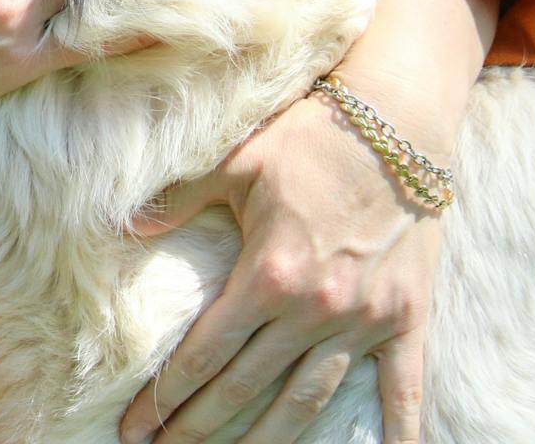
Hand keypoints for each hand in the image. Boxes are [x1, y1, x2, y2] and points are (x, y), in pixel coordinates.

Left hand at [117, 0, 495, 443]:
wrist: (398, 123)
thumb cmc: (307, 138)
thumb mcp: (233, 161)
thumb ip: (179, 197)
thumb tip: (127, 224)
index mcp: (266, 275)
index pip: (205, 354)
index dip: (166, 396)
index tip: (136, 426)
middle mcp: (314, 310)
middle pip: (246, 389)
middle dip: (199, 426)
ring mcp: (364, 321)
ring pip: (309, 402)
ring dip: (268, 439)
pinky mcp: (407, 320)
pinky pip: (405, 390)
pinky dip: (400, 433)